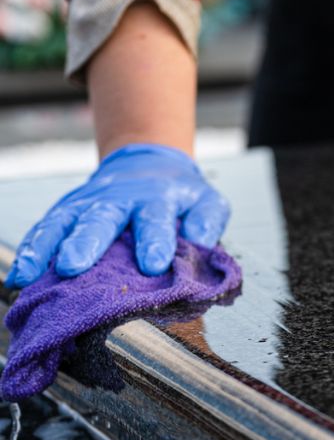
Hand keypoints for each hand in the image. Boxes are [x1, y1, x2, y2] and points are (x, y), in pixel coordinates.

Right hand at [5, 144, 228, 287]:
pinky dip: (30, 251)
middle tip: (73, 265)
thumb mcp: (206, 200)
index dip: (156, 240)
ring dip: (46, 248)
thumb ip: (208, 219)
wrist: (149, 163)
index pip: (155, 218)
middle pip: (100, 219)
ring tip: (30, 275)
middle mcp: (117, 199)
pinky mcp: (67, 211)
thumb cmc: (180, 194)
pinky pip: (45, 230)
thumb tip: (201, 239)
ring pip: (63, 223)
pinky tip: (19, 276)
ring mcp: (87, 203)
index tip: (154, 264)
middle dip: (86, 242)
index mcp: (157, 198)